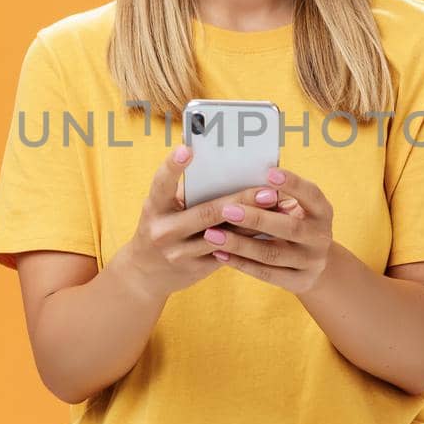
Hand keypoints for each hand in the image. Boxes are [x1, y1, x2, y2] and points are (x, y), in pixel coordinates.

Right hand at [110, 145, 287, 300]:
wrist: (146, 274)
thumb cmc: (163, 227)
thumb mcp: (162, 209)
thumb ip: (188, 194)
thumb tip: (230, 170)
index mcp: (154, 208)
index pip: (161, 183)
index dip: (173, 166)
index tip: (188, 149)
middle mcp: (164, 231)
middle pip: (207, 213)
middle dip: (240, 200)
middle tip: (267, 190)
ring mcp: (180, 254)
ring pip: (223, 236)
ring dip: (253, 221)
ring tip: (277, 206)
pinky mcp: (197, 269)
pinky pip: (229, 252)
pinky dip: (250, 238)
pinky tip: (271, 228)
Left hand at [202, 166, 333, 293]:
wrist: (313, 264)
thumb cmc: (294, 223)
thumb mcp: (296, 209)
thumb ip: (277, 195)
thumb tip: (245, 171)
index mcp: (322, 212)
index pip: (311, 195)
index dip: (293, 184)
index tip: (269, 172)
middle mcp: (321, 237)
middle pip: (289, 228)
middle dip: (256, 218)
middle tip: (226, 210)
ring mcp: (311, 262)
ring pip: (272, 253)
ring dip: (240, 244)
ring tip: (212, 234)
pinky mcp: (299, 282)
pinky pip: (266, 273)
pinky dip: (241, 263)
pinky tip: (219, 254)